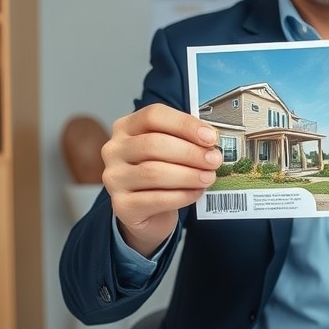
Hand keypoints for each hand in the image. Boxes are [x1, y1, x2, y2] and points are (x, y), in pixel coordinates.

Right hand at [101, 104, 221, 256]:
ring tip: (209, 177)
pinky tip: (196, 193)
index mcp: (126, 127)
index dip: (185, 124)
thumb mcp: (170, 150)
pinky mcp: (122, 205)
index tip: (210, 137)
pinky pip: (156, 199)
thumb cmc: (162, 173)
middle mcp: (114, 150)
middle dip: (190, 152)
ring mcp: (114, 178)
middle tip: (214, 160)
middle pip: (154, 144)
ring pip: (154, 172)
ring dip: (188, 174)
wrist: (147, 212)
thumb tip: (211, 143)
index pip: (153, 116)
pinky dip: (182, 195)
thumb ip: (185, 140)